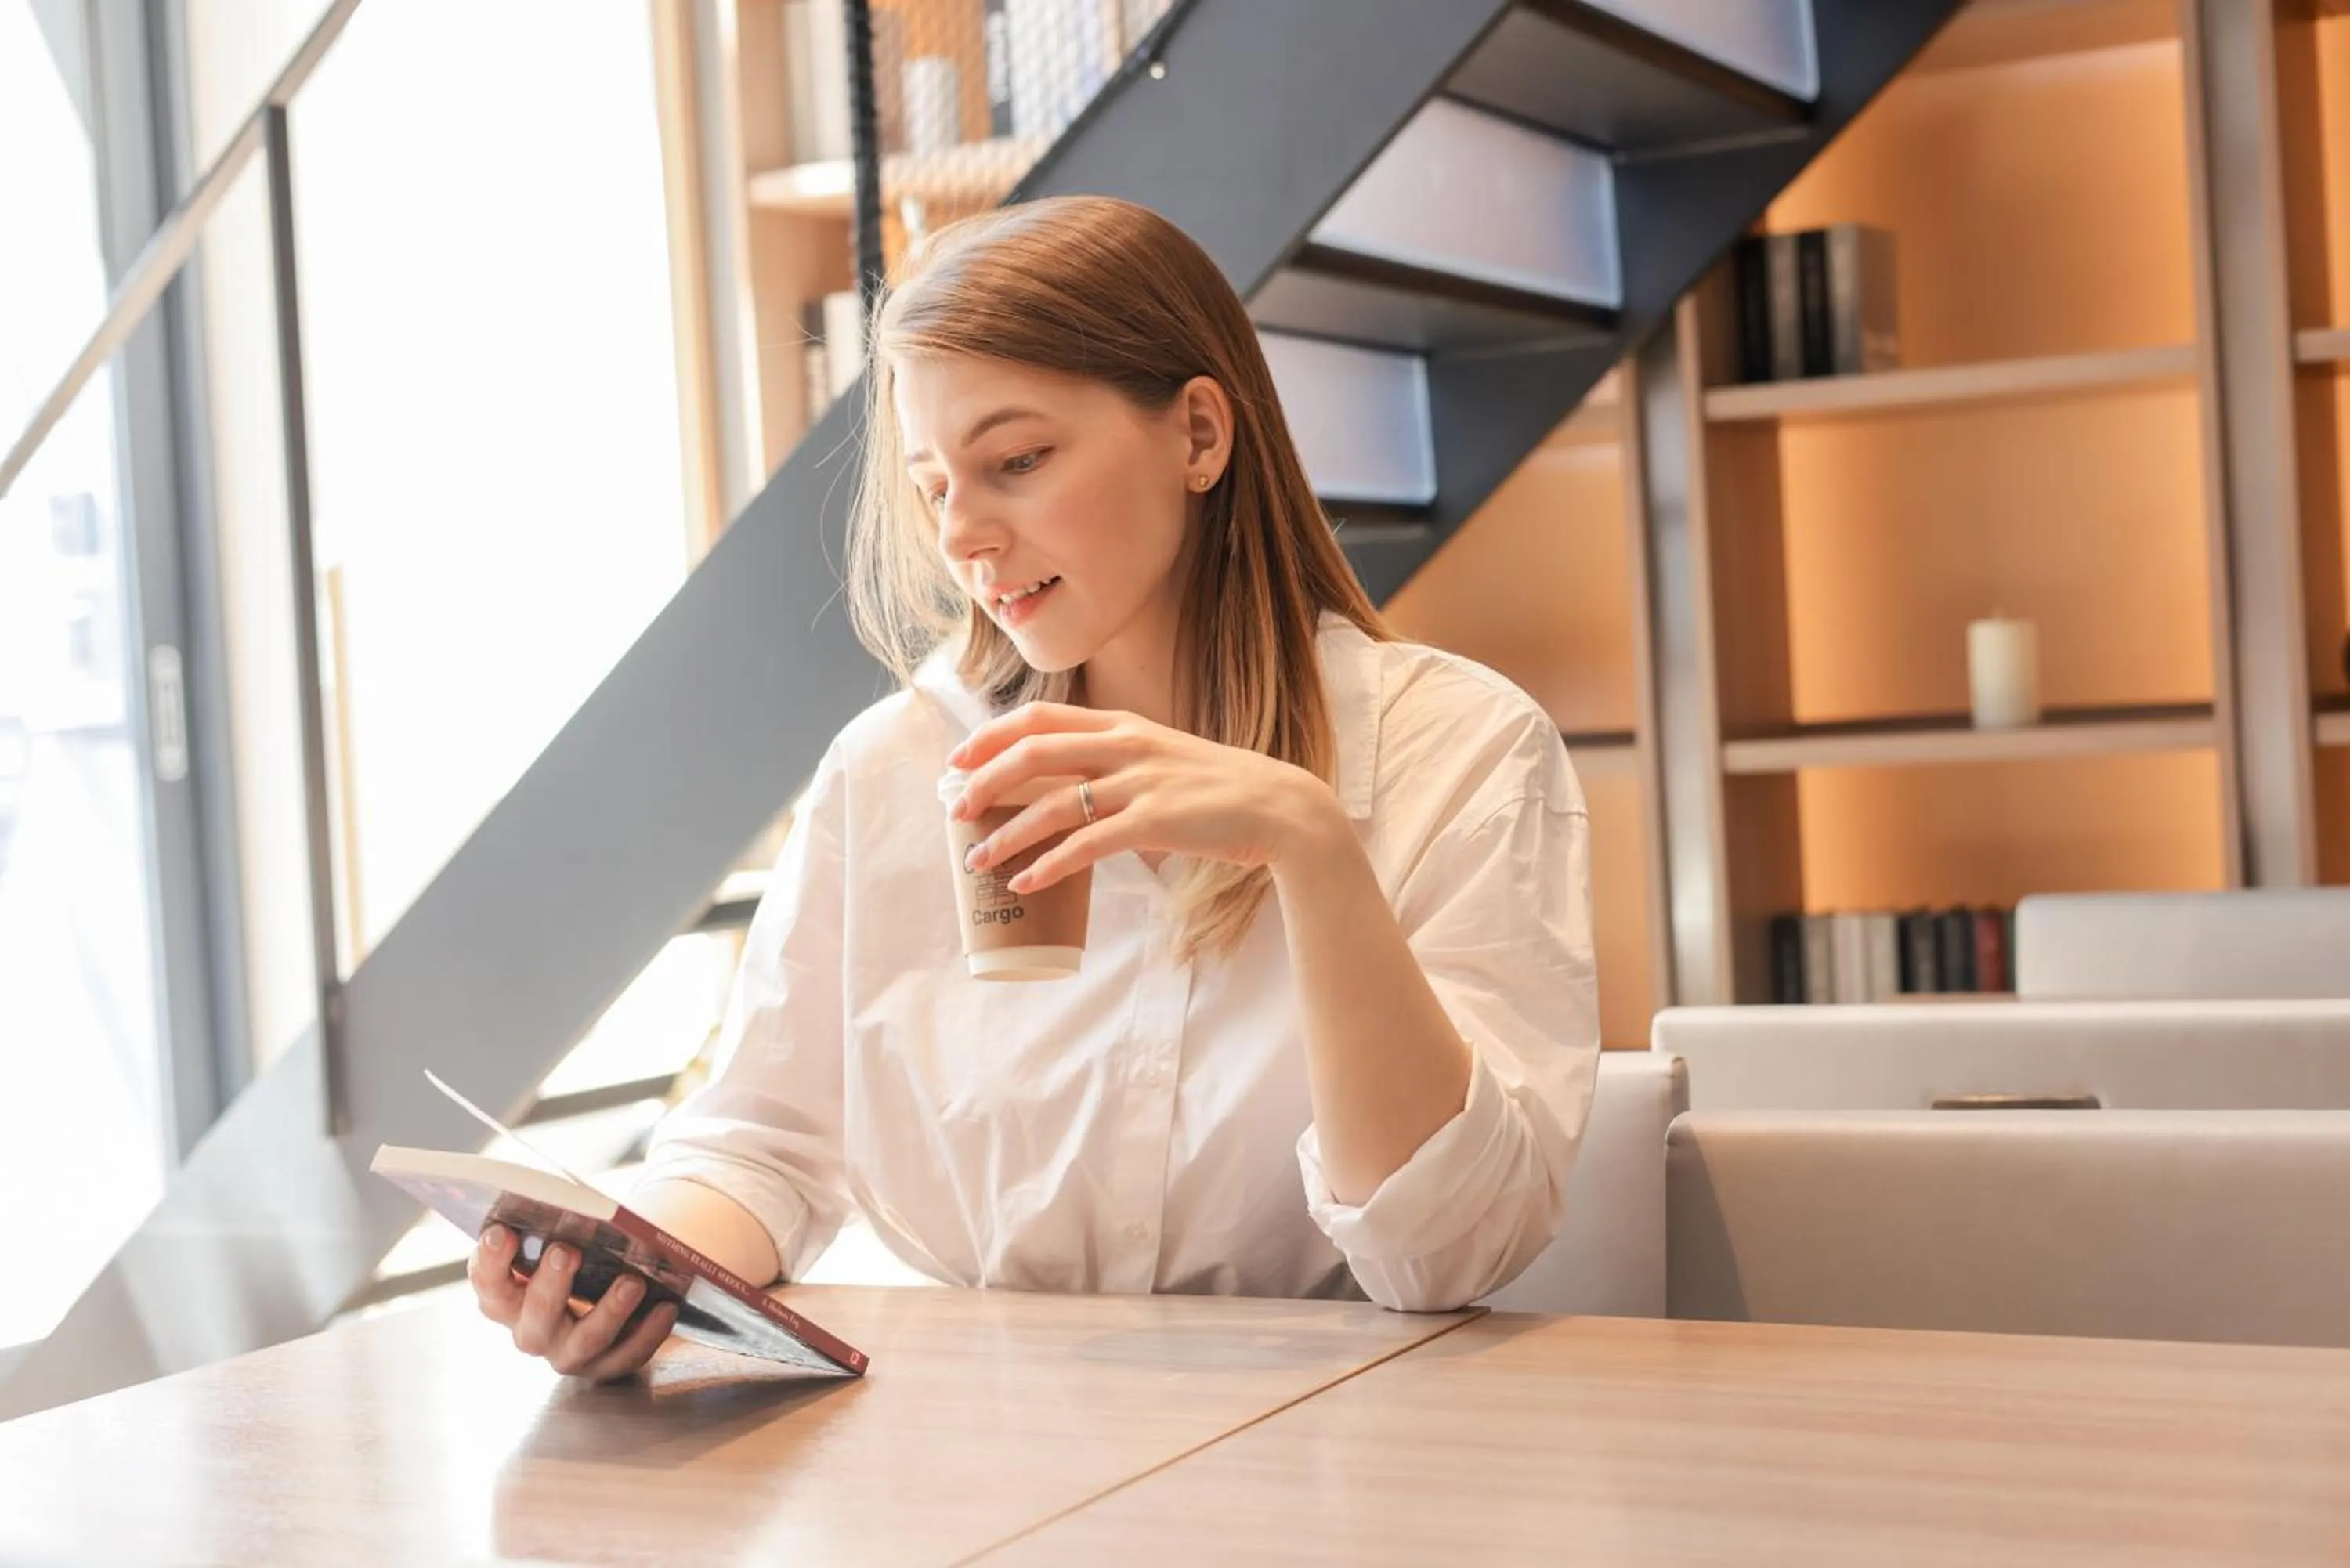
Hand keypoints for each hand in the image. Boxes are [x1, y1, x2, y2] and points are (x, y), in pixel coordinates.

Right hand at [468, 1224, 677, 1381]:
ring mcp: (568, 1354)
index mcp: (507, 1299)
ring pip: (585, 1341)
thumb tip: (562, 1199)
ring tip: (633, 1282)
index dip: (490, 1261)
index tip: (501, 1231)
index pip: (488, 1284)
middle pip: (535, 1318)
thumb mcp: (554, 1240)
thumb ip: (548, 1225)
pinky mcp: (606, 1365)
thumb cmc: (571, 1256)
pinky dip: (649, 1332)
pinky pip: (627, 1356)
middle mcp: (532, 1332)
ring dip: (608, 1312)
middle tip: (566, 1250)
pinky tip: (667, 1306)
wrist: (603, 1292)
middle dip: (550, 1284)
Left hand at [948, 702, 1346, 892]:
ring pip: (1052, 805)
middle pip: (1033, 753)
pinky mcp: (1155, 822)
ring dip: (1007, 834)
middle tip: (956, 809)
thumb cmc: (1221, 790)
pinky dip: (1049, 865)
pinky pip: (1086, 845)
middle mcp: (1126, 746)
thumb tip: (1071, 793)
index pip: (1040, 718)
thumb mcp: (1163, 759)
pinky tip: (1026, 882)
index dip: (991, 736)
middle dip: (984, 781)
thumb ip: (1119, 765)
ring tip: (979, 859)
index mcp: (1124, 726)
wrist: (1281, 807)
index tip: (958, 760)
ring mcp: (1141, 782)